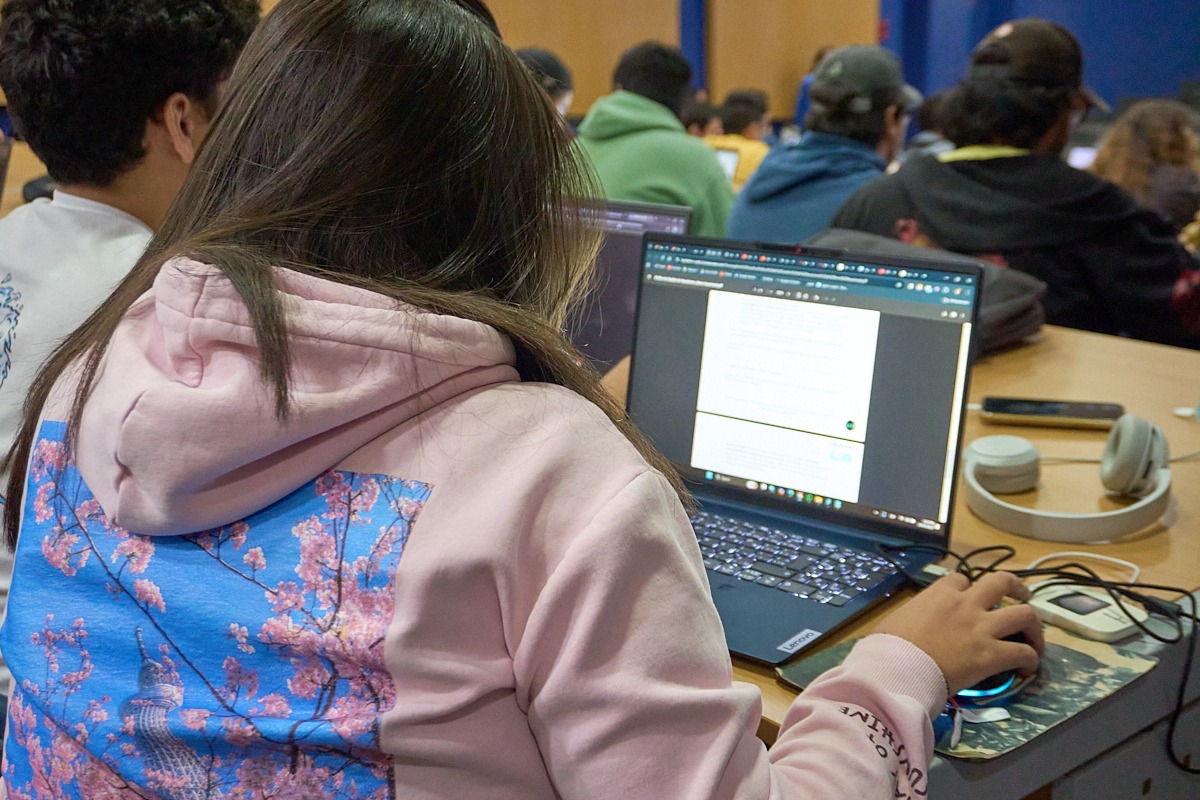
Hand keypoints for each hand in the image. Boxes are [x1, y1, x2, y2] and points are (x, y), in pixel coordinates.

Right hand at [873, 572, 1043, 694]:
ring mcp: (981, 627)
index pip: (961, 579)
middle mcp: (965, 603)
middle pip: (1001, 582)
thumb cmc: (888, 645)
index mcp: (938, 593)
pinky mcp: (991, 654)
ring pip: (1024, 614)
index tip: (969, 598)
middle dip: (1016, 587)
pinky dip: (1030, 659)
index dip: (968, 587)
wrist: (896, 667)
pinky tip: (1027, 669)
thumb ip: (912, 617)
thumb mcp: (897, 619)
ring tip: (1035, 637)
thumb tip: (910, 630)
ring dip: (1033, 625)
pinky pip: (1023, 652)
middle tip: (1021, 597)